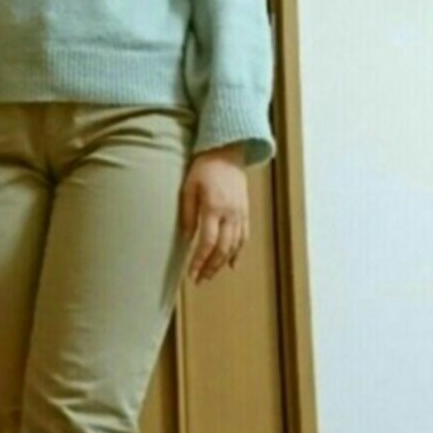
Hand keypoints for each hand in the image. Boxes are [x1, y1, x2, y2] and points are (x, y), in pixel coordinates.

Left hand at [180, 144, 250, 282]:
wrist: (227, 153)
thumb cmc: (204, 168)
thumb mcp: (188, 188)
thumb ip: (187, 214)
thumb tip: (186, 238)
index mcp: (214, 208)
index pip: (207, 243)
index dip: (199, 261)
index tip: (191, 274)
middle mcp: (230, 214)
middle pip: (223, 249)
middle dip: (211, 267)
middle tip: (199, 280)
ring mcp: (240, 214)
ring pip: (235, 246)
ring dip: (222, 264)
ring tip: (210, 275)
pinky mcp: (245, 212)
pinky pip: (244, 237)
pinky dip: (238, 253)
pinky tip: (232, 265)